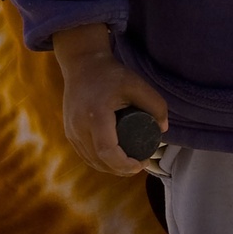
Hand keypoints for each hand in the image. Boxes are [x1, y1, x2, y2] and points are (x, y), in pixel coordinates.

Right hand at [52, 24, 168, 175]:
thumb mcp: (137, 84)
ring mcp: (71, 130)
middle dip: (121, 169)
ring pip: (91, 160)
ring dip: (111, 168)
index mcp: (95, 115)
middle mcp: (79, 126)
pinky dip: (100, 161)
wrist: (82, 64)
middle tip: (141, 164)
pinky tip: (114, 162)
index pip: (107, 151)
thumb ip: (156, 104)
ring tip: (131, 163)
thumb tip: (163, 129)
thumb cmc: (112, 74)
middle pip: (99, 160)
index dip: (124, 164)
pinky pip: (85, 154)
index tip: (141, 164)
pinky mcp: (69, 132)